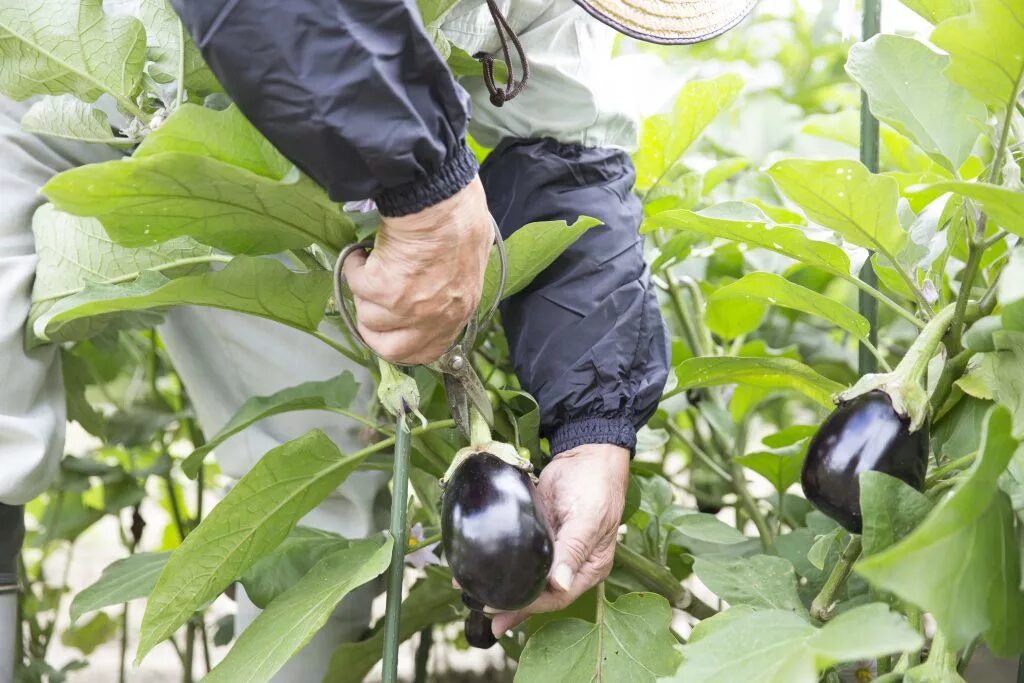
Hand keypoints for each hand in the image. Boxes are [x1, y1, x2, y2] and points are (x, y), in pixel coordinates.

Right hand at [343, 177, 492, 363]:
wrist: (441, 202)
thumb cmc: (461, 220)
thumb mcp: (468, 263)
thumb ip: (451, 287)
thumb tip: (435, 287)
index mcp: (458, 312)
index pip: (427, 351)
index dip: (403, 343)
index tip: (391, 329)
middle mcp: (433, 318)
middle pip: (391, 349)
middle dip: (374, 329)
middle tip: (371, 302)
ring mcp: (406, 307)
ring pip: (368, 316)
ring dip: (365, 291)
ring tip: (371, 265)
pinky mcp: (382, 289)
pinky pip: (355, 284)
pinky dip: (354, 267)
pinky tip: (363, 253)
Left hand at [489, 444, 629, 636]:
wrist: (586, 452)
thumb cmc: (595, 486)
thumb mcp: (588, 520)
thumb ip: (572, 551)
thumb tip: (558, 585)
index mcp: (587, 567)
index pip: (556, 597)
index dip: (529, 606)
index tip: (501, 610)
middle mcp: (570, 563)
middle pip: (538, 592)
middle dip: (511, 604)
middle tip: (481, 610)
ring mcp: (553, 547)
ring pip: (526, 574)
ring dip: (503, 584)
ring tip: (472, 592)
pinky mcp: (538, 531)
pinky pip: (519, 551)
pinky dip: (502, 559)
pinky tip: (481, 563)